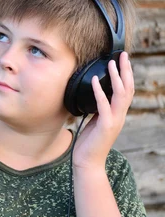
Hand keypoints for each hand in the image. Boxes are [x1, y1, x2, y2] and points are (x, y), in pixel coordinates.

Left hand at [72, 51, 134, 171]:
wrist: (88, 162)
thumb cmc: (90, 142)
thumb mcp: (96, 121)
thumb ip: (99, 109)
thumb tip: (96, 96)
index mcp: (118, 114)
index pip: (126, 90)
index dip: (126, 75)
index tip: (122, 60)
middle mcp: (119, 115)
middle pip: (128, 88)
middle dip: (126, 70)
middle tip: (123, 54)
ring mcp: (114, 120)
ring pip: (120, 95)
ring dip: (115, 77)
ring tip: (111, 63)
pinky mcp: (105, 126)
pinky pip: (103, 105)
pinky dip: (99, 92)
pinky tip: (93, 81)